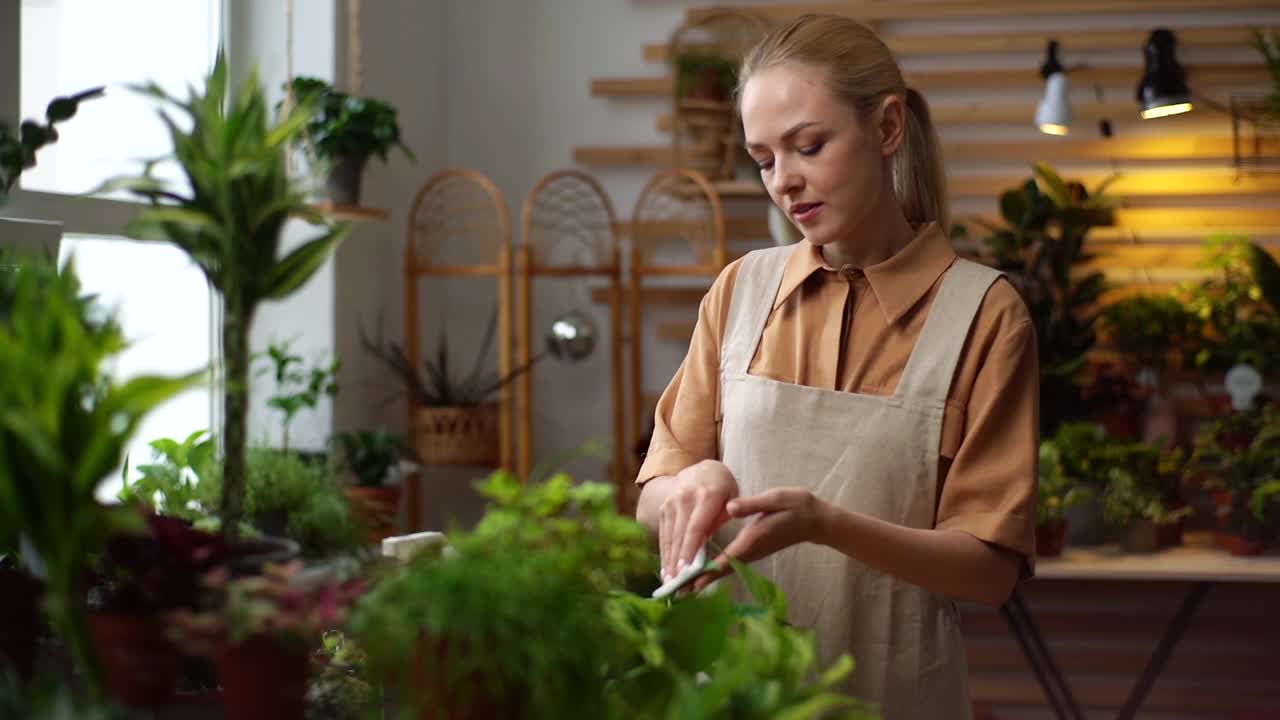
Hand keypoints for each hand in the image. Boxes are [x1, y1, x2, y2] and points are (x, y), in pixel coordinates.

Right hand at [658, 460, 738, 581]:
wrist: (703, 469)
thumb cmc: (723, 489)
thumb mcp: (731, 498)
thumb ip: (722, 518)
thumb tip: (707, 540)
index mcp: (707, 495)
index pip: (696, 527)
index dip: (690, 549)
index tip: (687, 569)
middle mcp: (685, 498)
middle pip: (680, 534)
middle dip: (677, 561)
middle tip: (676, 584)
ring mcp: (672, 502)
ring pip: (669, 535)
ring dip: (668, 560)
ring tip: (669, 581)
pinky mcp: (664, 508)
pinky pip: (663, 533)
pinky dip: (664, 551)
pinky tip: (665, 568)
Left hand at [692, 487, 828, 590]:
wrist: (815, 520)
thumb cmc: (795, 506)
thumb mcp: (775, 499)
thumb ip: (752, 504)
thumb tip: (730, 507)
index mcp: (753, 539)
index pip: (726, 559)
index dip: (707, 571)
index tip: (689, 583)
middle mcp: (751, 551)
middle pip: (721, 571)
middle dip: (700, 581)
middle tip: (677, 593)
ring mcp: (752, 553)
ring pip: (725, 570)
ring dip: (705, 578)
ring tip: (682, 587)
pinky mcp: (753, 551)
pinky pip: (730, 565)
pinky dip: (714, 571)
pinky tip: (701, 572)